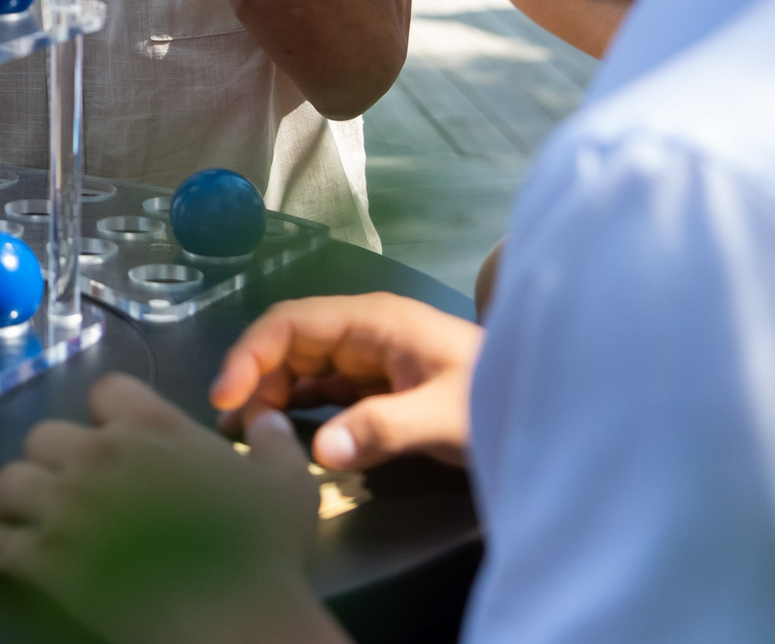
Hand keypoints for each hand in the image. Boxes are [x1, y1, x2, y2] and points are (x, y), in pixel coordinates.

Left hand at [0, 374, 341, 643]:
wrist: (233, 617)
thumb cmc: (262, 551)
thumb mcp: (286, 485)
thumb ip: (272, 443)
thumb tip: (269, 416)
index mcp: (151, 427)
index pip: (107, 391)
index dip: (107, 414)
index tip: (112, 435)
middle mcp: (98, 454)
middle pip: (46, 436)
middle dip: (54, 457)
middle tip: (65, 483)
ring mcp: (65, 505)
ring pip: (11, 479)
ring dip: (14, 493)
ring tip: (18, 508)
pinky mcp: (44, 557)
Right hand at [209, 293, 482, 470]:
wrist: (549, 409)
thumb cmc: (501, 399)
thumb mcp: (447, 418)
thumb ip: (383, 430)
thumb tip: (319, 453)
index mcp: (373, 320)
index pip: (291, 323)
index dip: (250, 356)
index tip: (224, 399)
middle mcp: (363, 331)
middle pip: (288, 343)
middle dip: (254, 379)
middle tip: (236, 432)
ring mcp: (369, 358)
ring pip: (300, 367)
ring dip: (270, 396)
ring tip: (250, 438)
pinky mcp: (376, 386)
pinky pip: (321, 390)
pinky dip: (295, 409)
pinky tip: (280, 436)